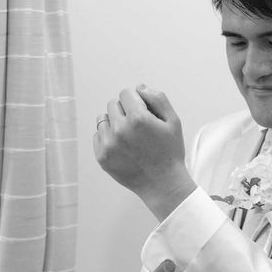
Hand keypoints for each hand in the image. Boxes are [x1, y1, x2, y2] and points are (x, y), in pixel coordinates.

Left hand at [94, 85, 196, 220]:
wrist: (163, 184)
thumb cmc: (170, 151)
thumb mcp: (173, 121)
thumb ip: (158, 98)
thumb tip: (138, 87)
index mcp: (138, 118)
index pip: (126, 93)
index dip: (137, 100)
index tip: (145, 112)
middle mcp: (120, 130)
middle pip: (113, 104)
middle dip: (125, 110)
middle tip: (139, 126)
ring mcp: (109, 144)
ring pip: (103, 119)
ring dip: (114, 123)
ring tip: (129, 136)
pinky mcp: (102, 157)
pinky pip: (98, 135)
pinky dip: (108, 137)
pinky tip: (123, 147)